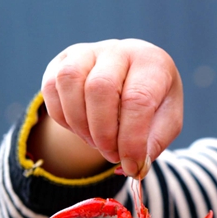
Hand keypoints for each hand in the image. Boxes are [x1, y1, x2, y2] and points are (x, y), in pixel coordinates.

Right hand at [40, 39, 182, 177]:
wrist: (133, 79)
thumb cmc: (154, 103)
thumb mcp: (166, 123)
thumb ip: (152, 145)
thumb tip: (132, 167)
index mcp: (151, 62)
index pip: (138, 99)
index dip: (131, 139)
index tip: (132, 164)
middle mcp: (119, 49)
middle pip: (100, 88)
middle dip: (103, 133)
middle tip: (111, 154)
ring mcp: (88, 51)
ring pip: (70, 82)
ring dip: (80, 124)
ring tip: (96, 142)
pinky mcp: (63, 60)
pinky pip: (50, 87)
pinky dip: (62, 117)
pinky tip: (81, 129)